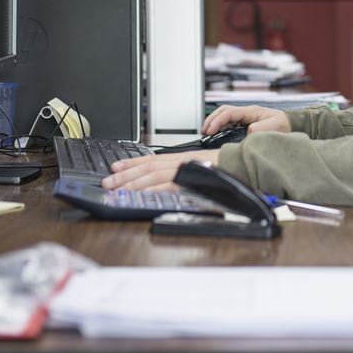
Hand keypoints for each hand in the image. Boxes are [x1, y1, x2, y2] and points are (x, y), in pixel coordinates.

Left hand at [102, 148, 218, 192]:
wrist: (244, 165)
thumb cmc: (226, 168)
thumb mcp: (200, 168)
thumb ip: (184, 174)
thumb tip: (167, 183)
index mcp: (182, 158)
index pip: (152, 160)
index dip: (132, 163)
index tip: (116, 167)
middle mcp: (181, 161)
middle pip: (148, 167)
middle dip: (126, 174)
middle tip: (108, 181)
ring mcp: (186, 170)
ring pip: (155, 175)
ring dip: (134, 182)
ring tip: (118, 189)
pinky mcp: (193, 180)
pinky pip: (170, 185)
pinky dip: (155, 189)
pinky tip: (143, 193)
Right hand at [202, 104, 290, 135]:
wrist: (292, 125)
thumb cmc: (284, 125)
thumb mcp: (273, 127)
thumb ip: (259, 129)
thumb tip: (247, 132)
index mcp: (251, 111)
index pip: (229, 112)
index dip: (217, 121)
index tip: (210, 130)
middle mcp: (247, 112)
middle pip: (223, 110)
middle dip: (211, 119)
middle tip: (204, 131)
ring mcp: (246, 117)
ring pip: (225, 115)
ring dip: (214, 121)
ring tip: (207, 132)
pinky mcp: (246, 123)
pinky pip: (230, 122)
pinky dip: (221, 126)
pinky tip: (217, 133)